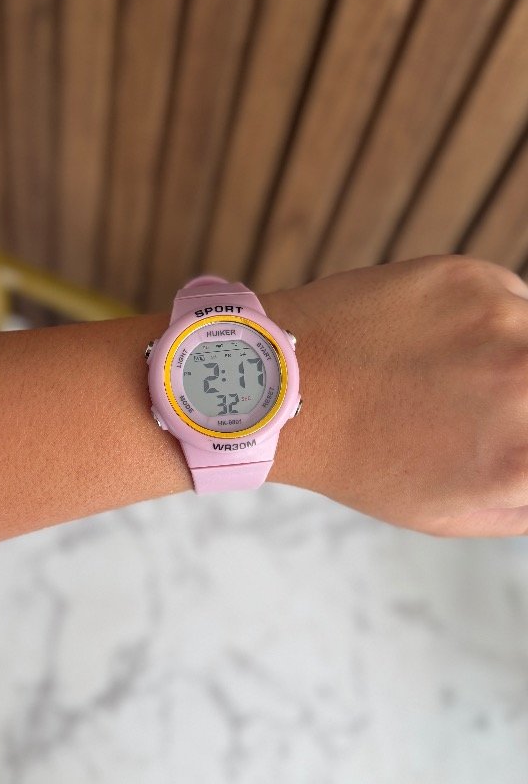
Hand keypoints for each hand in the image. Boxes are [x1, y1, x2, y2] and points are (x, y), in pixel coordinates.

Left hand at [266, 254, 527, 536]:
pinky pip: (512, 298)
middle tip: (488, 398)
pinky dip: (493, 319)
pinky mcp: (470, 276)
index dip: (526, 437)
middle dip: (521, 397)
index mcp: (524, 458)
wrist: (287, 388)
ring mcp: (501, 320)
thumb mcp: (451, 514)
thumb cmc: (361, 458)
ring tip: (458, 372)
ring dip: (517, 354)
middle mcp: (526, 382)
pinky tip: (439, 338)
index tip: (514, 433)